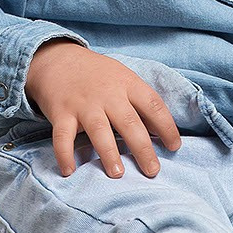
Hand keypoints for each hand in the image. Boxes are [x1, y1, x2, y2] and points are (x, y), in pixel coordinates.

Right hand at [25, 41, 181, 177]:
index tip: (174, 147)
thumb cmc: (97, 74)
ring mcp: (83, 104)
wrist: (57, 59)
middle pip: (129, 122)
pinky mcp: (61, 112)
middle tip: (152, 171)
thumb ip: (140, 102)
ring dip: (109, 153)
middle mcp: (107, 94)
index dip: (167, 127)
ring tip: (118, 174)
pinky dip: (65, 154)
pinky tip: (70, 171)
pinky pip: (62, 136)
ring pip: (99, 130)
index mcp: (127, 83)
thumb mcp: (123, 78)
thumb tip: (160, 131)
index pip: (153, 105)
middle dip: (143, 149)